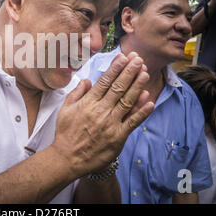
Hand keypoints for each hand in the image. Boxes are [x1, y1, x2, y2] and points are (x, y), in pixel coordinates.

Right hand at [52, 52, 153, 177]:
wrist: (68, 158)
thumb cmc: (66, 133)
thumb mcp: (65, 109)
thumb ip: (76, 93)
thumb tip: (87, 80)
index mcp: (88, 103)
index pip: (104, 82)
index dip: (115, 68)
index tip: (123, 57)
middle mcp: (101, 111)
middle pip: (118, 88)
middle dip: (129, 72)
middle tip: (138, 59)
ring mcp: (111, 124)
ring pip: (127, 101)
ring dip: (137, 86)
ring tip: (145, 73)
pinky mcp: (118, 137)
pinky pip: (132, 122)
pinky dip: (142, 112)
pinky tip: (150, 101)